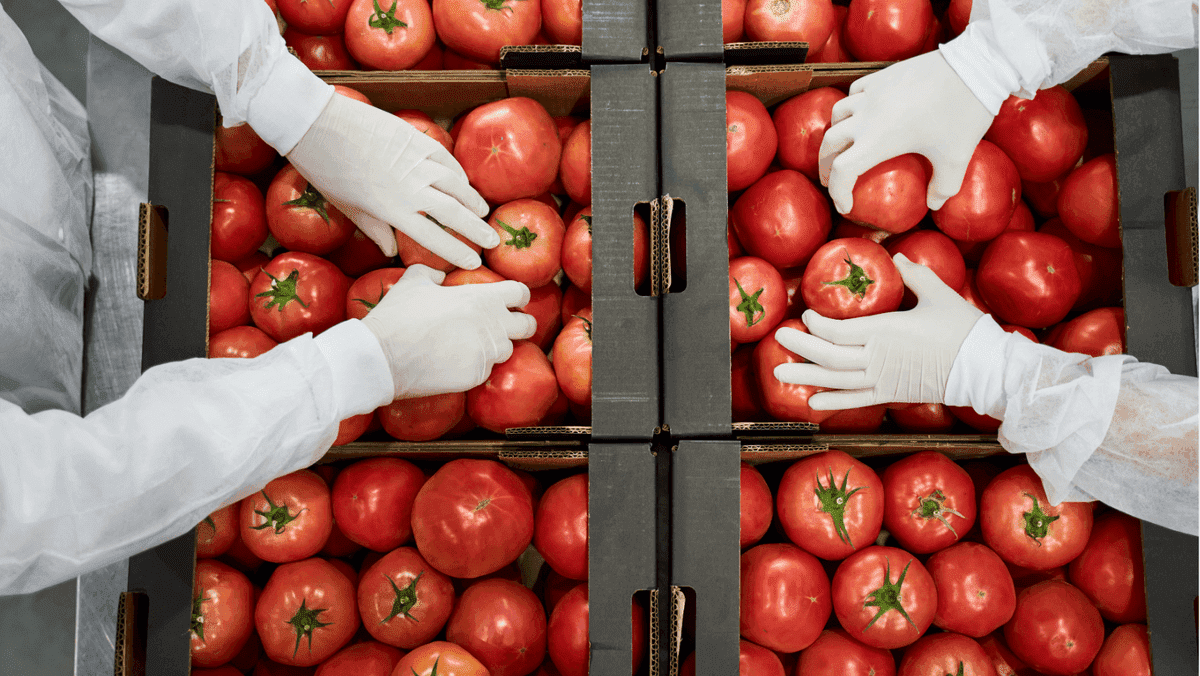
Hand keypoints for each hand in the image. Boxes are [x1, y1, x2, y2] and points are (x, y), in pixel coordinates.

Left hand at [287, 94, 497, 268]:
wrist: (317, 125)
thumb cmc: (325, 170)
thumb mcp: (348, 207)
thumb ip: (375, 229)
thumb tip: (391, 251)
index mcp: (391, 209)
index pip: (433, 237)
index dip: (455, 251)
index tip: (472, 262)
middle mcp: (410, 187)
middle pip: (454, 211)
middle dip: (476, 229)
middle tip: (492, 240)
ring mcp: (415, 160)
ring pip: (456, 184)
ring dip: (472, 200)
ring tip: (483, 212)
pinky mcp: (415, 138)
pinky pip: (445, 159)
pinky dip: (458, 173)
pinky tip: (464, 181)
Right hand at [361, 265, 535, 397]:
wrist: (383, 356)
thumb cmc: (398, 315)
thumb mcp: (413, 281)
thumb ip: (432, 274)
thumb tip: (439, 276)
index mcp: (482, 298)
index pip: (521, 292)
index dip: (517, 296)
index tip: (510, 301)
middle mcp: (492, 325)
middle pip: (528, 325)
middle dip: (519, 324)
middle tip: (501, 326)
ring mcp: (487, 353)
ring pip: (507, 350)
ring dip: (495, 346)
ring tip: (472, 344)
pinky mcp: (476, 375)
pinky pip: (486, 370)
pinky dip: (475, 366)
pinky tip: (455, 362)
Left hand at [773, 254, 982, 409]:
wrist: (984, 368)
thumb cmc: (963, 329)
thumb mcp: (938, 294)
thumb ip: (913, 274)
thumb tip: (895, 257)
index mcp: (885, 331)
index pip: (838, 330)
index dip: (817, 324)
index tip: (806, 315)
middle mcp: (877, 357)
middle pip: (828, 355)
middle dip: (800, 346)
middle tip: (778, 338)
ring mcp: (882, 380)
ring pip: (835, 380)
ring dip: (805, 375)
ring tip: (779, 372)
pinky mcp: (890, 394)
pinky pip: (855, 401)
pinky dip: (832, 401)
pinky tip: (812, 401)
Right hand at [818, 50, 993, 213]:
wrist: (974, 67)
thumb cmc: (963, 115)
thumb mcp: (957, 159)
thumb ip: (944, 187)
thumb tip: (933, 204)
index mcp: (877, 142)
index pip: (842, 173)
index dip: (838, 193)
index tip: (845, 206)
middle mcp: (865, 118)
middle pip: (829, 144)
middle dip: (826, 166)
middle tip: (832, 179)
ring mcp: (871, 94)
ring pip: (836, 115)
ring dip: (834, 134)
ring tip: (842, 144)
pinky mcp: (881, 76)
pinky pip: (854, 92)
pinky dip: (851, 107)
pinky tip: (862, 112)